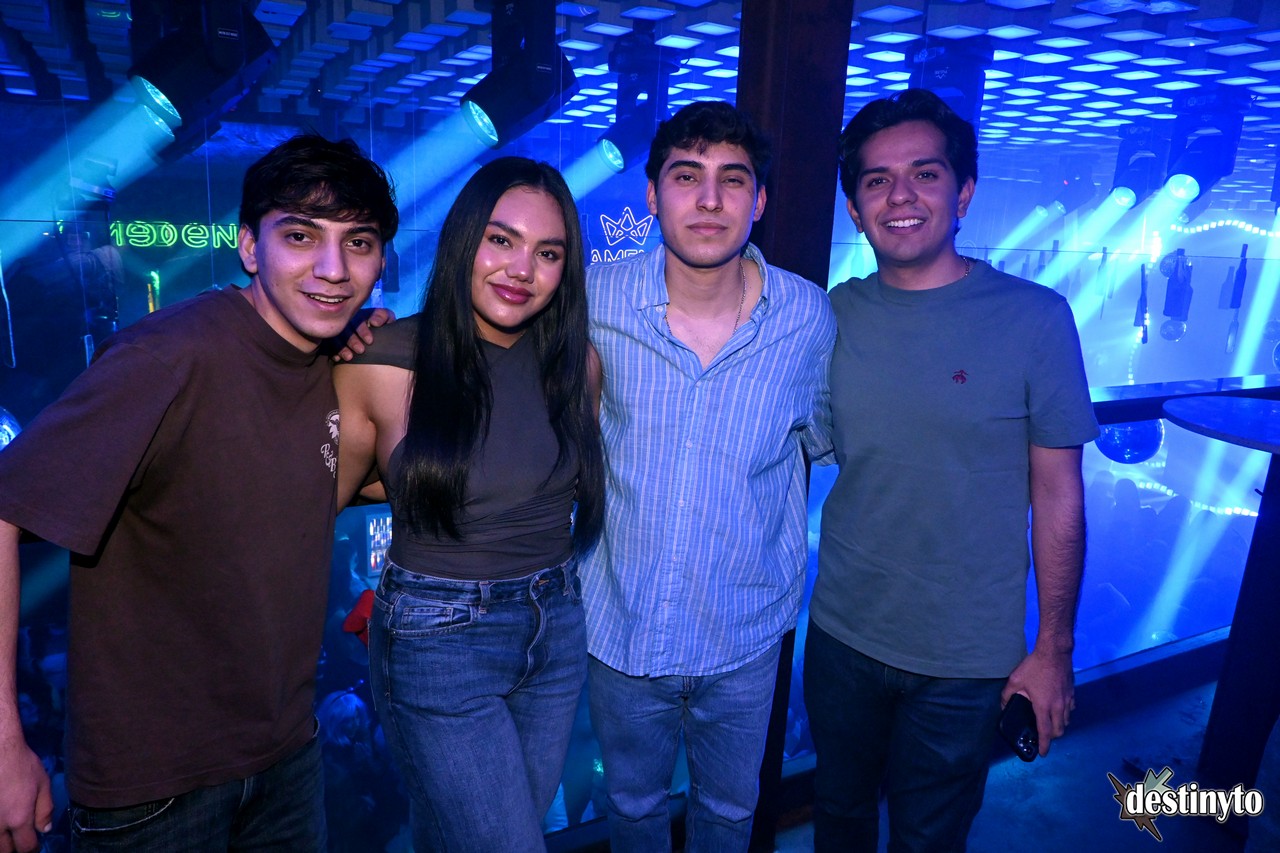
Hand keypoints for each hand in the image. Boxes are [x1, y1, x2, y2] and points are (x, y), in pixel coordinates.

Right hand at [0, 733, 52, 852]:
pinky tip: (0, 823)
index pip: (26, 847)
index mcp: (19, 819)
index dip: (32, 849)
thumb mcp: (43, 784)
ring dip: (1, 842)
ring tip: (9, 834)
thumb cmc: (21, 764)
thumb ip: (45, 809)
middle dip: (14, 848)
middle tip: (19, 840)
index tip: (34, 845)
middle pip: (4, 851)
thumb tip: (45, 829)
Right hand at [332, 307, 394, 361]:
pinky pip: (329, 345)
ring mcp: (338, 331)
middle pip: (345, 330)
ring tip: (349, 358)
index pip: (358, 320)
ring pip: (336, 338)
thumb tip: (374, 322)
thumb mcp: (386, 318)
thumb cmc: (382, 325)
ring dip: (341, 347)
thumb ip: (383, 316)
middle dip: (352, 340)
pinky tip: (336, 358)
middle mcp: (346, 322)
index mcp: (358, 315)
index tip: (370, 341)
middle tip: (361, 351)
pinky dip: (332, 352)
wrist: (376, 337)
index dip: (363, 330)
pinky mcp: (332, 340)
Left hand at [1002, 646, 1073, 756]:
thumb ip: (1007, 695)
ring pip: (1066, 721)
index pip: (1045, 732)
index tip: (1042, 753)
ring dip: (1059, 725)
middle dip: (1051, 737)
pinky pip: (1071, 710)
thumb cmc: (1034, 666)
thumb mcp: (1015, 680)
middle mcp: (1058, 707)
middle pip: (1059, 730)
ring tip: (1049, 723)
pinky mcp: (1072, 693)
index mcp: (1043, 707)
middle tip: (1043, 736)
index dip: (1043, 745)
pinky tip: (1058, 709)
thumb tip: (1003, 705)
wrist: (1055, 652)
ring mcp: (1068, 700)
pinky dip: (1065, 714)